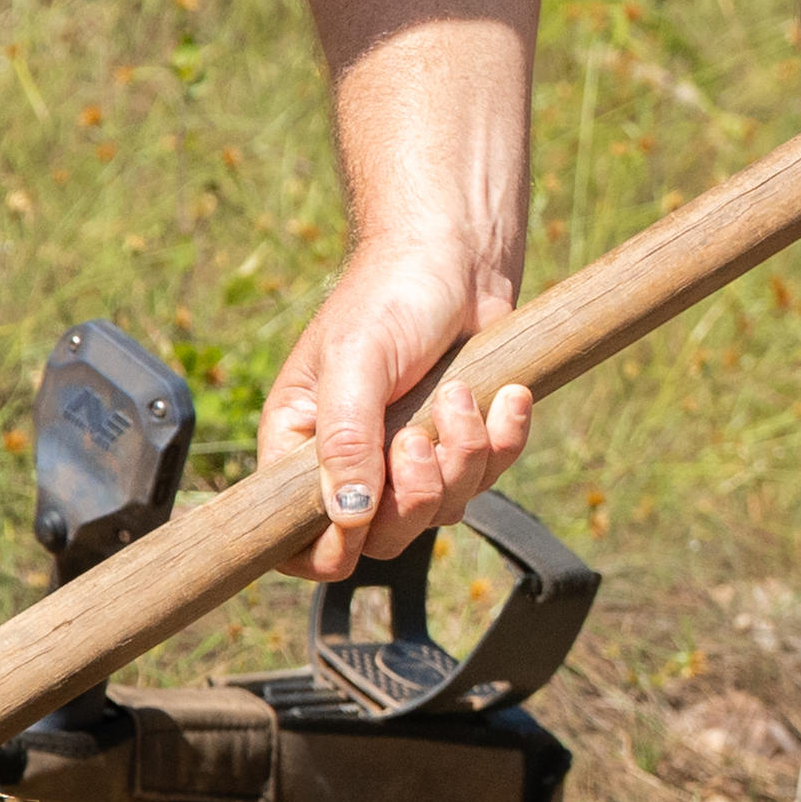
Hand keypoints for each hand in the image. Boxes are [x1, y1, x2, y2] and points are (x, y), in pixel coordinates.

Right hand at [259, 243, 537, 581]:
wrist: (459, 254)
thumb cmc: (390, 294)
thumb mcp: (356, 361)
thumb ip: (345, 438)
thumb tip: (345, 514)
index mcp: (300, 445)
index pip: (296, 540)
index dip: (329, 546)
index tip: (365, 510)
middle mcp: (351, 461)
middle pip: (379, 539)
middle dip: (412, 495)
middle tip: (417, 440)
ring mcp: (408, 458)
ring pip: (440, 512)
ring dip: (461, 458)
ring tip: (460, 395)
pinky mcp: (460, 446)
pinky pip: (488, 478)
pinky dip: (503, 439)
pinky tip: (504, 397)